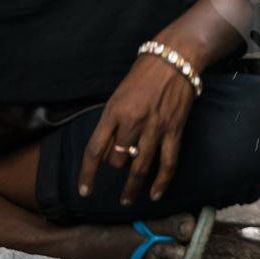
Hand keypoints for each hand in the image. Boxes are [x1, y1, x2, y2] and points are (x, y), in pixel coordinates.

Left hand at [78, 49, 196, 205]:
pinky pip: (167, 162)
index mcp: (114, 112)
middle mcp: (132, 122)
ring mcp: (155, 127)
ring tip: (127, 200)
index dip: (87, 174)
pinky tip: (155, 194)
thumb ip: (113, 120)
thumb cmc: (144, 74)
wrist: (175, 58)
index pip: (94, 150)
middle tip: (119, 167)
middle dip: (116, 166)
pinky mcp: (174, 130)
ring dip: (132, 188)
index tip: (84, 191)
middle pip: (117, 159)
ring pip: (139, 166)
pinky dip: (161, 181)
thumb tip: (111, 148)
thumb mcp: (119, 94)